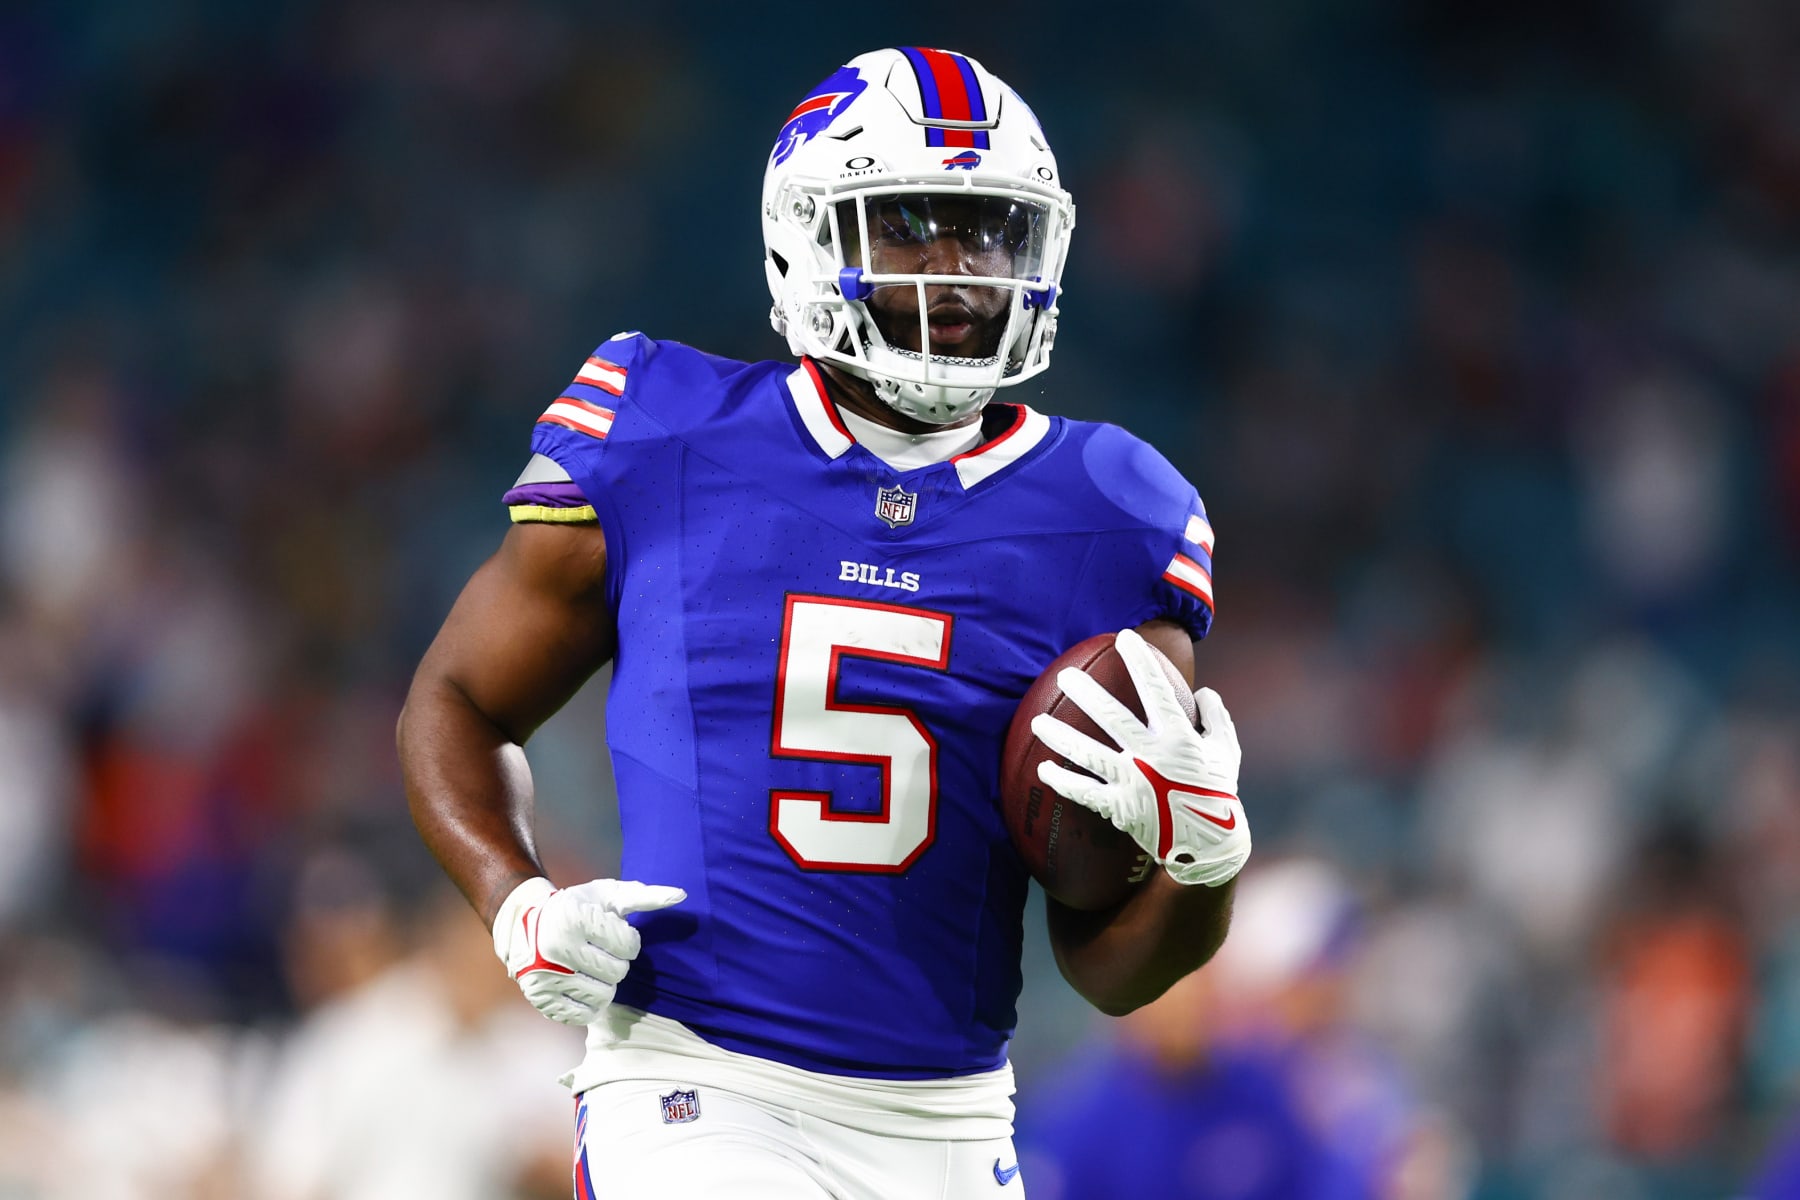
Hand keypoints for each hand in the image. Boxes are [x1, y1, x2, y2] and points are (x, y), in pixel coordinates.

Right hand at [491, 876, 685, 1024]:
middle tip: (600, 951)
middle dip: (616, 962)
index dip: (628, 940)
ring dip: (605, 983)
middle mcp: (557, 949)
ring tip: (590, 966)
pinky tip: (582, 985)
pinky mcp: (541, 999)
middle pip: (618, 973)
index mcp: (574, 919)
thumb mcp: (608, 895)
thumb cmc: (578, 908)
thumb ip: (646, 896)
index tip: (612, 932)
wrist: (524, 924)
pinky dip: (590, 1004)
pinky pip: (584, 1016)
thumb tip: (681, 895)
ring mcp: (546, 977)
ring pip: (604, 997)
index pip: (629, 946)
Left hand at [1030, 627, 1249, 886]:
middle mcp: (1151, 757)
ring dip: (1059, 736)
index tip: (1124, 637)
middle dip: (1085, 692)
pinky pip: (1084, 792)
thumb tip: (1204, 691)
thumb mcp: (1227, 752)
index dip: (1140, 662)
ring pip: (1087, 754)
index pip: (1156, 690)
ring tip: (1037, 721)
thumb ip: (1217, 718)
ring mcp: (1132, 783)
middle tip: (1064, 676)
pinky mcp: (1119, 807)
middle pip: (1110, 717)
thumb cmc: (1218, 792)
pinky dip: (1062, 780)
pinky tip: (1044, 768)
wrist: (1208, 844)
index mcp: (1179, 738)